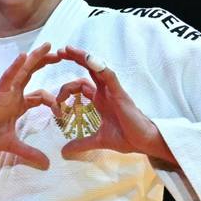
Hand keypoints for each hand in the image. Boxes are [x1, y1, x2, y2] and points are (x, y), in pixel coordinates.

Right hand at [0, 42, 59, 168]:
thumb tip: (46, 165)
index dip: (53, 101)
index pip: (40, 95)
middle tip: (62, 54)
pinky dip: (16, 66)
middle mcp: (13, 93)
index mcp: (18, 103)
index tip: (61, 113)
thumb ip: (31, 153)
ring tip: (48, 46)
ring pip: (23, 70)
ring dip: (36, 58)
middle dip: (46, 63)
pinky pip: (8, 76)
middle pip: (32, 73)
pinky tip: (24, 56)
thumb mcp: (15, 145)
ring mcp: (6, 91)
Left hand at [53, 45, 177, 165]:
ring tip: (68, 49)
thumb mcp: (97, 140)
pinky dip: (99, 66)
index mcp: (99, 99)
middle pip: (88, 69)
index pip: (80, 85)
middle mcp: (105, 91)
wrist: (144, 142)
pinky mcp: (119, 92)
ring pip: (97, 67)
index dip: (65, 89)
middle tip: (59, 52)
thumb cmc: (127, 138)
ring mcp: (112, 90)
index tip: (56, 104)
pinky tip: (88, 59)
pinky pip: (109, 75)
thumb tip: (64, 152)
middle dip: (74, 59)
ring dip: (82, 57)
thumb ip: (81, 144)